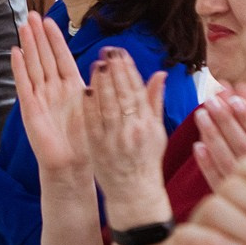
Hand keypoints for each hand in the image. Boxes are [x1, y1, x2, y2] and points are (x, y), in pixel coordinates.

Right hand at [11, 12, 97, 178]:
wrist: (72, 166)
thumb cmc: (86, 141)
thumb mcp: (98, 108)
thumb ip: (100, 86)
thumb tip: (109, 64)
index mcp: (72, 87)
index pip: (62, 56)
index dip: (55, 38)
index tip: (50, 20)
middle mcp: (54, 89)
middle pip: (44, 56)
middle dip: (38, 35)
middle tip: (31, 15)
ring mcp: (40, 98)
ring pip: (33, 65)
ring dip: (28, 45)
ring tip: (23, 26)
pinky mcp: (30, 109)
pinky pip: (23, 84)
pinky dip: (19, 68)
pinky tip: (15, 52)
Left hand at [82, 48, 172, 220]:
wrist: (134, 192)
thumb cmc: (147, 160)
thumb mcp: (158, 131)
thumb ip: (155, 101)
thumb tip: (160, 73)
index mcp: (148, 124)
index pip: (138, 91)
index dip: (129, 70)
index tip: (121, 53)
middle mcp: (133, 130)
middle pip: (124, 95)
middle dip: (115, 71)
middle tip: (107, 51)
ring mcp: (115, 139)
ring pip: (108, 106)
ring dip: (102, 84)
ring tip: (96, 64)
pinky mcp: (98, 147)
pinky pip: (93, 123)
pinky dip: (89, 106)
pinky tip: (85, 89)